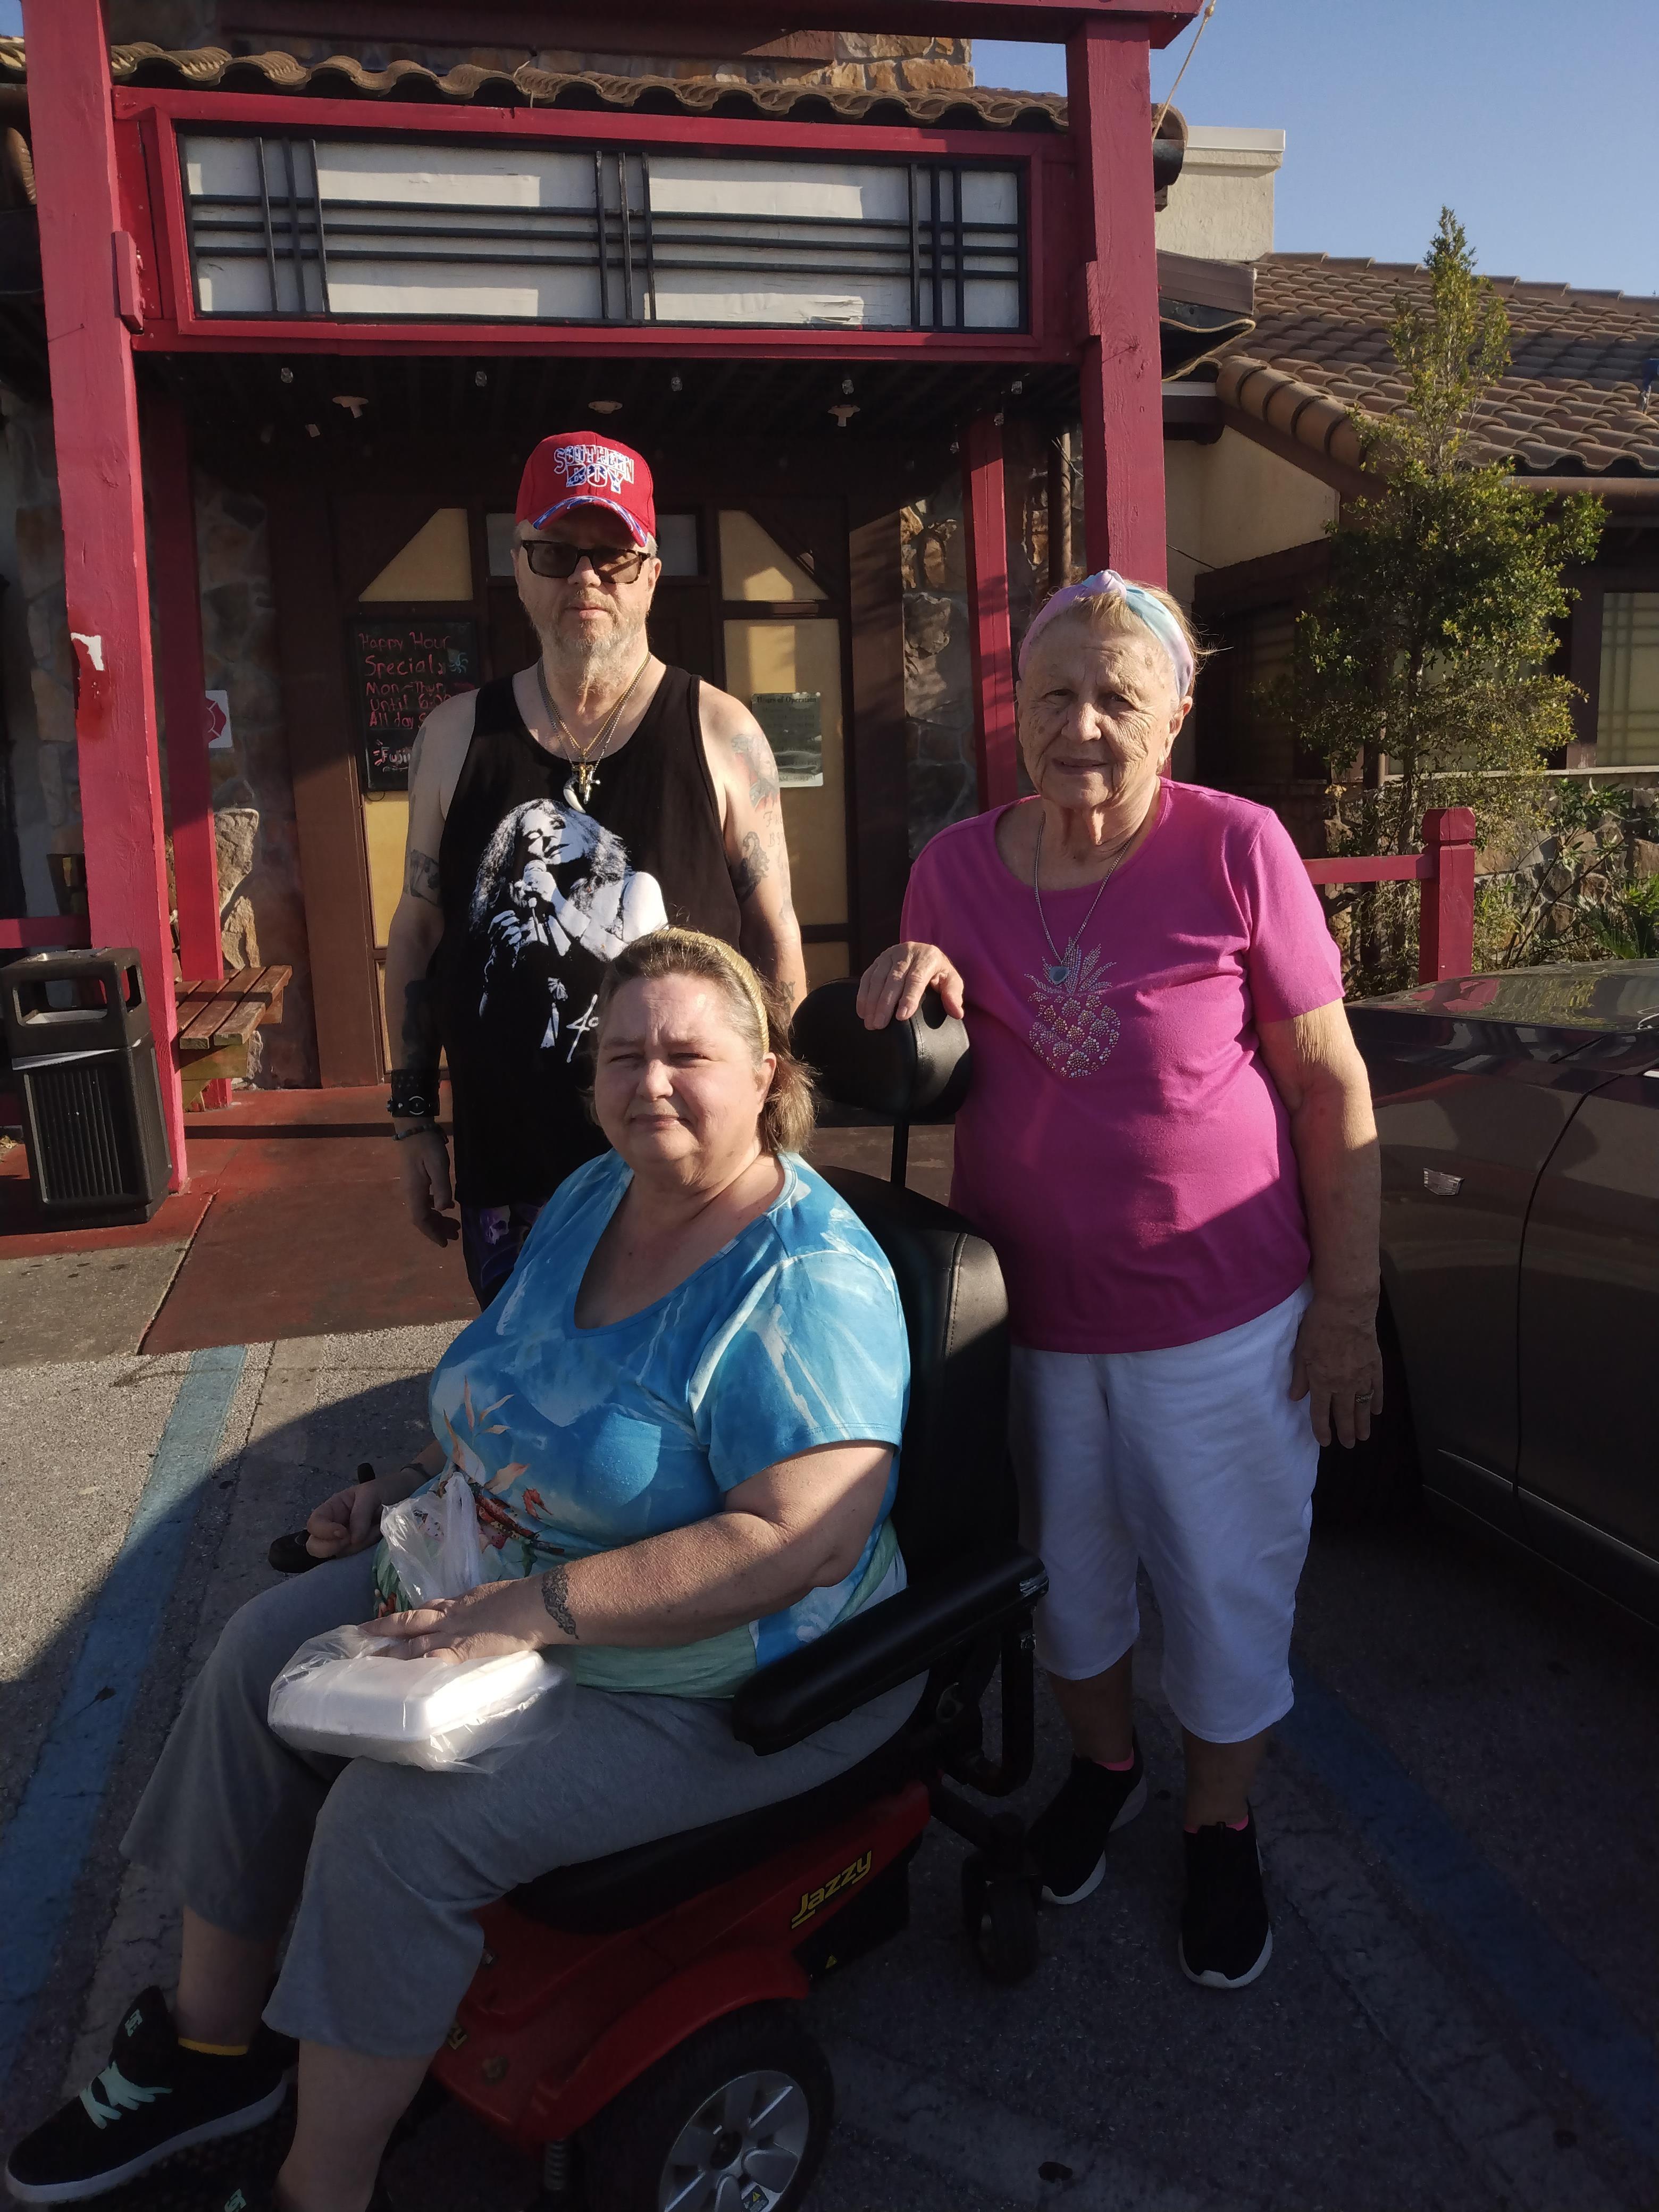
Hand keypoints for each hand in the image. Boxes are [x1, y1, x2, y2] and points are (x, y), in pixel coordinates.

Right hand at [305, 1474, 386, 1561]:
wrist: (408, 1495)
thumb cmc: (386, 1489)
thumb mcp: (371, 1492)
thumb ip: (360, 1513)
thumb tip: (353, 1539)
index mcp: (333, 1509)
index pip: (314, 1524)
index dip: (323, 1531)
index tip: (344, 1532)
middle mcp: (334, 1526)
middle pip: (315, 1546)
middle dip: (331, 1546)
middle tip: (353, 1539)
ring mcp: (346, 1541)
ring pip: (337, 1555)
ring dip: (358, 1546)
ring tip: (376, 1529)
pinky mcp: (359, 1550)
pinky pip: (353, 1559)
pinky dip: (365, 1552)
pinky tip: (378, 1538)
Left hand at [369, 1577, 545, 1664]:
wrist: (532, 1605)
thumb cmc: (520, 1597)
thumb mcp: (491, 1594)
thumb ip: (477, 1604)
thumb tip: (476, 1612)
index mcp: (458, 1602)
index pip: (426, 1608)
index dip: (408, 1615)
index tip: (392, 1620)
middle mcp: (449, 1617)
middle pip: (410, 1620)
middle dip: (386, 1626)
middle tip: (362, 1633)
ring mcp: (452, 1635)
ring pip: (414, 1642)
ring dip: (392, 1650)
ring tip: (371, 1658)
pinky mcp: (461, 1653)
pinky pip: (432, 1661)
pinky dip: (417, 1668)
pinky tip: (401, 1678)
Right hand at [397, 1125, 458, 1248]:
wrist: (413, 1128)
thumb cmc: (427, 1146)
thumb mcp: (438, 1166)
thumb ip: (441, 1188)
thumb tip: (442, 1209)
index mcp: (415, 1192)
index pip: (421, 1220)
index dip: (433, 1233)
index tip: (445, 1243)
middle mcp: (411, 1192)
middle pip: (423, 1218)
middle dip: (438, 1228)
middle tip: (456, 1235)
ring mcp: (413, 1186)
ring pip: (424, 1209)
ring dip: (438, 1219)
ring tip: (454, 1224)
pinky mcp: (416, 1180)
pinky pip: (425, 1200)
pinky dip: (436, 1206)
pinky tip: (448, 1206)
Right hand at [855, 942, 964, 1029]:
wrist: (924, 953)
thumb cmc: (938, 972)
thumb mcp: (951, 980)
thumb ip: (953, 995)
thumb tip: (957, 1012)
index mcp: (927, 956)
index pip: (916, 978)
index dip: (908, 998)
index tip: (901, 1017)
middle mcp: (907, 952)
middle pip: (893, 979)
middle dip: (885, 1004)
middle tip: (879, 1025)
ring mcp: (890, 954)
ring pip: (877, 978)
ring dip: (871, 1002)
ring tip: (870, 1023)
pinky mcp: (878, 960)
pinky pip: (867, 977)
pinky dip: (863, 995)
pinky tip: (862, 1012)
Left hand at [1291, 1295, 1383, 1448]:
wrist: (1346, 1309)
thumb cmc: (1318, 1327)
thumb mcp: (1301, 1351)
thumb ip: (1300, 1377)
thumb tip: (1295, 1398)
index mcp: (1322, 1382)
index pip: (1320, 1412)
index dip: (1322, 1429)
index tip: (1325, 1441)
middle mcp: (1343, 1385)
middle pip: (1344, 1414)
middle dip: (1346, 1432)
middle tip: (1349, 1445)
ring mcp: (1362, 1377)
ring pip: (1363, 1406)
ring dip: (1363, 1423)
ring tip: (1364, 1436)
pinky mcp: (1375, 1366)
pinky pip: (1377, 1390)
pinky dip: (1377, 1401)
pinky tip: (1377, 1411)